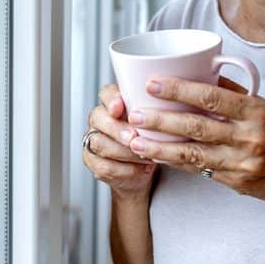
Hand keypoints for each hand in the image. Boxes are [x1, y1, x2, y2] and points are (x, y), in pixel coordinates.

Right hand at [83, 84, 157, 198]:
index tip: (119, 107)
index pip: (106, 94)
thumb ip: (157, 110)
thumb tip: (171, 102)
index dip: (111, 99)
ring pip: (100, 143)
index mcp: (113, 103)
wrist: (144, 169)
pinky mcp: (93, 162)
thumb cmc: (152, 139)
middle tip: (133, 137)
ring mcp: (93, 140)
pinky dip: (125, 170)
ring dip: (124, 152)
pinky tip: (141, 169)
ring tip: (145, 156)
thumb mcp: (157, 122)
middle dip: (117, 128)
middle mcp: (99, 119)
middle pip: (98, 118)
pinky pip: (104, 166)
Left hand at [125, 76, 264, 214]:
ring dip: (159, 147)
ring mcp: (241, 164)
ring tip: (134, 140)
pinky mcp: (236, 183)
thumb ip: (238, 96)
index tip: (154, 83)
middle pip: (196, 126)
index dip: (179, 90)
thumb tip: (206, 77)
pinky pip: (200, 170)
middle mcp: (249, 138)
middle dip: (160, 119)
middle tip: (133, 112)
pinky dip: (176, 162)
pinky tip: (156, 156)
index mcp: (258, 112)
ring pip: (192, 154)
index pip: (212, 97)